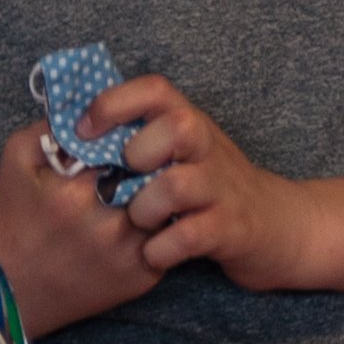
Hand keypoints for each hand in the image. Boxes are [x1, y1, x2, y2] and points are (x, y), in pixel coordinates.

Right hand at [0, 115, 161, 335]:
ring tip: (142, 188)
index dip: (130, 139)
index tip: (125, 138)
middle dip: (149, 166)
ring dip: (158, 195)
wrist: (7, 290)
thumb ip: (54, 124)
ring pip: (166, 206)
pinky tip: (140, 220)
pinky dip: (159, 226)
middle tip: (138, 163)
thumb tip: (95, 101)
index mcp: (74, 193)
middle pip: (153, 176)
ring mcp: (128, 256)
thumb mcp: (19, 159)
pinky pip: (167, 237)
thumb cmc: (11, 218)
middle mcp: (107, 227)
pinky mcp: (143, 278)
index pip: (128, 146)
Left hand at [91, 75, 325, 291]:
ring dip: (144, 208)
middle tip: (123, 181)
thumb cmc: (209, 188)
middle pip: (178, 127)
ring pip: (178, 185)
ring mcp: (223, 189)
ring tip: (138, 223)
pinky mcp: (231, 229)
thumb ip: (136, 140)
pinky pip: (188, 236)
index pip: (155, 90)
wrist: (278, 226)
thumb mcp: (181, 153)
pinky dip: (160, 250)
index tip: (83, 132)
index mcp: (191, 125)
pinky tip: (153, 253)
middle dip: (139, 154)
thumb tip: (65, 139)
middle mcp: (209, 150)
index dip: (114, 104)